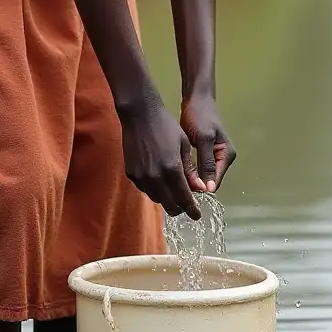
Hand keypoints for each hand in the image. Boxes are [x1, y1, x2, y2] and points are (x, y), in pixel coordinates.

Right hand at [119, 95, 201, 219]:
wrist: (140, 115)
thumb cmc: (166, 127)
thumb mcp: (183, 146)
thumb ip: (190, 171)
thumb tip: (199, 190)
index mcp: (172, 169)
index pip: (184, 198)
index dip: (191, 209)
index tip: (197, 215)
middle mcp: (155, 177)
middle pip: (169, 204)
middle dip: (179, 208)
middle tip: (186, 207)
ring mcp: (141, 176)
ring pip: (156, 198)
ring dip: (167, 199)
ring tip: (174, 193)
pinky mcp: (131, 173)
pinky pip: (145, 189)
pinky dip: (155, 190)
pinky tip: (160, 182)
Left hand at [179, 93, 236, 195]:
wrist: (195, 99)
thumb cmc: (200, 116)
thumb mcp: (204, 138)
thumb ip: (206, 163)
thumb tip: (209, 189)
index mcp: (226, 156)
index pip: (215, 182)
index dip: (201, 190)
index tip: (183, 194)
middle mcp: (222, 159)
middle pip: (209, 181)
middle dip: (194, 186)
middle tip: (175, 189)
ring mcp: (213, 156)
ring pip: (201, 176)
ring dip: (190, 179)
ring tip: (173, 184)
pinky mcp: (203, 153)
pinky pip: (197, 168)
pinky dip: (188, 171)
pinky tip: (175, 173)